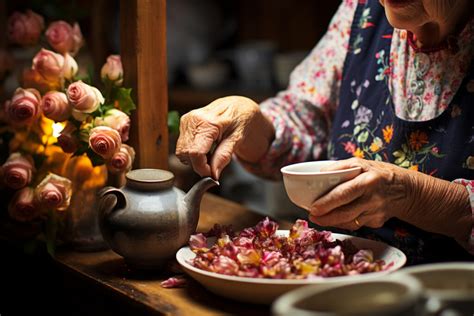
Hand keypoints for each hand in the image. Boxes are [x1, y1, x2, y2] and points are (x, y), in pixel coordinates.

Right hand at [175, 96, 274, 178]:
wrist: (239, 106)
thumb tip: (214, 174)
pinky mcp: (184, 123)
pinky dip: (193, 152)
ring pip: (182, 152)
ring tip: (212, 152)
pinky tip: (205, 147)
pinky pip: (183, 146)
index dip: (202, 168)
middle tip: (215, 162)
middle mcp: (193, 119)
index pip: (195, 153)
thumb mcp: (238, 139)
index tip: (212, 174)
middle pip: (187, 154)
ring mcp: (187, 120)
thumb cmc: (242, 119)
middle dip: (199, 164)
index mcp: (208, 122)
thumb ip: (224, 156)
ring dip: (195, 159)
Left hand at [308, 158, 471, 243]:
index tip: (314, 208)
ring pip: (349, 222)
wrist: (406, 190)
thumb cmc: (378, 173)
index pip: (345, 192)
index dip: (328, 202)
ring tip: (319, 218)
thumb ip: (341, 167)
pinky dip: (343, 223)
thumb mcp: (361, 163)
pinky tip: (334, 219)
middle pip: (346, 212)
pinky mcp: (376, 222)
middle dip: (326, 217)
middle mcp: (373, 198)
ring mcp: (376, 213)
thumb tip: (319, 173)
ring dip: (331, 222)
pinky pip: (355, 225)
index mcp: (369, 180)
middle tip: (312, 216)